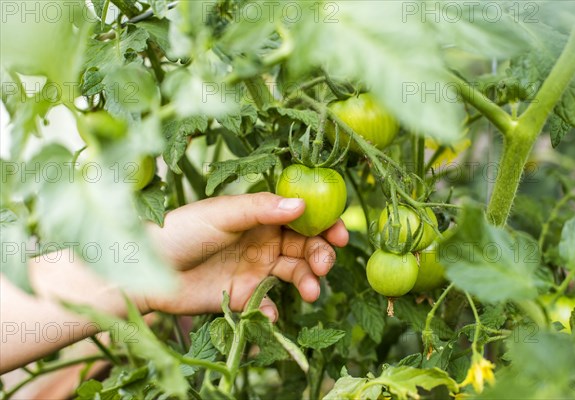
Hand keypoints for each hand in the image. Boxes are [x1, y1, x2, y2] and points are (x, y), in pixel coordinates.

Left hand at [145, 193, 348, 320]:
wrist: (148, 270)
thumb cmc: (183, 229)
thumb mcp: (223, 213)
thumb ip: (262, 209)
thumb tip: (302, 204)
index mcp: (260, 217)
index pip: (302, 218)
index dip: (324, 225)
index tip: (340, 235)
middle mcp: (263, 242)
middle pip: (305, 247)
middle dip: (321, 255)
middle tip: (324, 265)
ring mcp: (255, 270)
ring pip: (294, 275)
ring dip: (308, 281)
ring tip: (309, 291)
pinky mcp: (243, 297)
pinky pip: (269, 304)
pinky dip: (274, 309)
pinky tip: (269, 311)